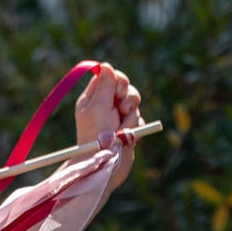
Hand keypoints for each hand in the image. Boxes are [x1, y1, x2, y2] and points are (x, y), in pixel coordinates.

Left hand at [75, 63, 142, 191]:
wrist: (103, 165)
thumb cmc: (96, 136)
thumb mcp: (99, 106)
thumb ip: (105, 85)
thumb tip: (106, 65)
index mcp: (93, 99)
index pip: (109, 77)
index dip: (118, 80)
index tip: (118, 90)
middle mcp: (104, 106)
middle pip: (124, 88)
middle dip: (128, 97)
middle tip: (123, 108)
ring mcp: (116, 119)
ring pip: (134, 104)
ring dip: (131, 116)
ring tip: (123, 128)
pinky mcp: (126, 131)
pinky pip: (138, 120)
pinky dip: (135, 128)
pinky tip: (127, 136)